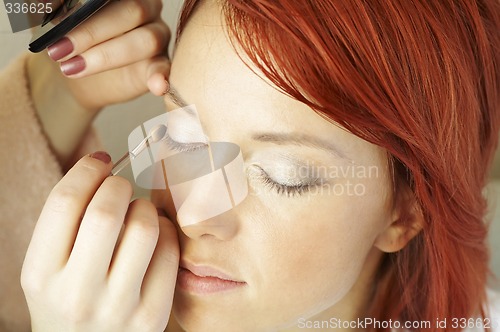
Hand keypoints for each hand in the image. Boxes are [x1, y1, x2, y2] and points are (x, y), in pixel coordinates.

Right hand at [21, 152, 178, 331]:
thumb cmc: (69, 301)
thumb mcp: (49, 269)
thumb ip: (67, 223)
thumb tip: (103, 166)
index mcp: (41, 275)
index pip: (64, 203)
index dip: (86, 171)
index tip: (100, 161)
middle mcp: (77, 293)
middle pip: (105, 211)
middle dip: (118, 185)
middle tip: (120, 186)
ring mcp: (118, 307)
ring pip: (144, 227)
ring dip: (145, 207)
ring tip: (138, 212)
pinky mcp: (152, 315)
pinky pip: (169, 252)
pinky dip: (166, 231)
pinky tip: (156, 234)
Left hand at [27, 0, 170, 164]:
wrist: (73, 68)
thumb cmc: (66, 36)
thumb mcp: (52, 19)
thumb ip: (55, 8)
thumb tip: (49, 3)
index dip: (88, 6)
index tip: (58, 20)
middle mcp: (146, 8)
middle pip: (132, 11)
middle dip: (92, 31)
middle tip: (59, 49)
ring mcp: (157, 36)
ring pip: (146, 40)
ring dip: (108, 55)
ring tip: (73, 68)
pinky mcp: (159, 65)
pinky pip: (165, 68)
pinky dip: (161, 76)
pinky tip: (156, 84)